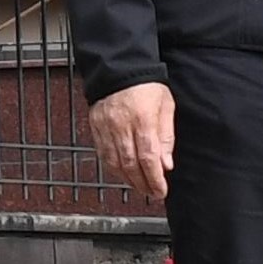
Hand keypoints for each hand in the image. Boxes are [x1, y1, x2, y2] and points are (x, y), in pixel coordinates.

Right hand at [91, 82, 173, 208]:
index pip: (148, 158)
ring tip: (140, 186)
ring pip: (114, 162)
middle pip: (130, 164)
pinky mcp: (95, 126)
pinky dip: (113, 167)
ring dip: (127, 179)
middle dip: (142, 183)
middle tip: (153, 193)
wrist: (119, 70)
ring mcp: (105, 127)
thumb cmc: (146, 86)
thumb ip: (166, 137)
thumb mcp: (166, 107)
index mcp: (142, 120)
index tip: (161, 191)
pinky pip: (102, 153)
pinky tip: (122, 173)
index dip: (154, 178)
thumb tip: (167, 164)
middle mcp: (121, 125)